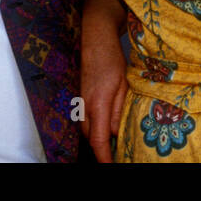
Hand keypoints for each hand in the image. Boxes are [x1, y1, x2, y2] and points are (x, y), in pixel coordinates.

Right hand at [81, 0, 127, 161]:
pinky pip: (84, 117)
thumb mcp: (123, 85)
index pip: (99, 141)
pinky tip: (104, 124)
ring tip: (112, 142)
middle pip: (90, 137)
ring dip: (97, 136)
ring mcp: (78, 99)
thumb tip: (117, 133)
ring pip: (86, 128)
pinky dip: (93, 125)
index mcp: (98, 103)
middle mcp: (84, 104)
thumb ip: (119, 111)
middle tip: (116, 154)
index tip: (111, 165)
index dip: (104, 157)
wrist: (93, 35)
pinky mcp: (78, 94)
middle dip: (101, 149)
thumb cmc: (111, 57)